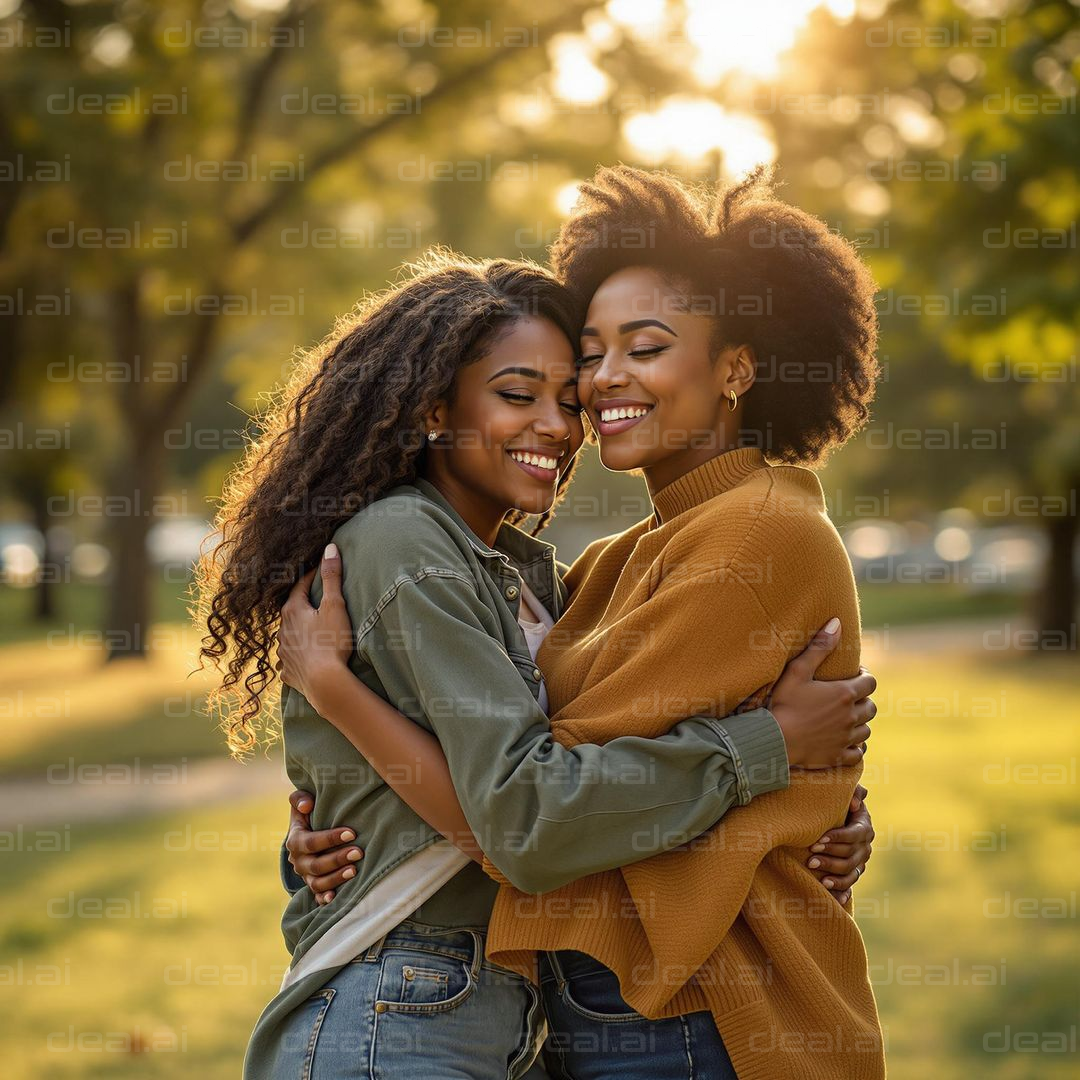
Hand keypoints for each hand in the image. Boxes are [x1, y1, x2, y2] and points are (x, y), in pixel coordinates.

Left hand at [277, 543, 354, 714]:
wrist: (324, 682)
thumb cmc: (331, 641)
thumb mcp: (335, 605)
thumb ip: (331, 577)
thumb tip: (329, 548)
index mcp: (293, 611)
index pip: (300, 587)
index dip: (311, 577)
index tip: (319, 570)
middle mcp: (282, 630)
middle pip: (291, 611)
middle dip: (302, 605)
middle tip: (315, 600)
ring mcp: (283, 652)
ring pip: (287, 636)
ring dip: (296, 631)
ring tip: (309, 630)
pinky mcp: (287, 671)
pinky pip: (289, 660)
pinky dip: (295, 656)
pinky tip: (300, 658)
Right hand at [285, 789, 363, 904]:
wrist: (307, 834)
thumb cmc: (310, 815)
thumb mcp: (301, 804)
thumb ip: (300, 799)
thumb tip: (307, 805)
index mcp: (295, 841)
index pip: (311, 842)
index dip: (330, 839)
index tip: (351, 833)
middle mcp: (298, 861)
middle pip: (316, 865)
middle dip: (337, 859)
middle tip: (359, 852)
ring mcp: (306, 876)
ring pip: (318, 883)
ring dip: (336, 878)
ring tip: (355, 871)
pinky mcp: (314, 886)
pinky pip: (317, 896)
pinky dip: (325, 899)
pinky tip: (336, 898)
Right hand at [768, 618, 876, 768]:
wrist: (774, 740)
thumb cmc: (783, 703)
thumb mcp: (798, 670)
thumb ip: (820, 647)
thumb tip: (837, 623)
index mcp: (844, 694)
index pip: (870, 683)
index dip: (865, 677)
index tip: (854, 676)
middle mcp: (851, 717)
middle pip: (871, 707)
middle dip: (863, 700)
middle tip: (848, 697)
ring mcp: (846, 738)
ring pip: (866, 730)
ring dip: (860, 723)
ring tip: (846, 718)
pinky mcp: (838, 756)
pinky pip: (858, 752)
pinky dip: (856, 747)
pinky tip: (845, 741)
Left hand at [807, 784, 873, 905]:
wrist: (829, 817)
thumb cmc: (833, 803)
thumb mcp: (841, 794)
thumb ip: (852, 792)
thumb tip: (856, 802)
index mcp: (863, 826)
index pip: (854, 835)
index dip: (837, 838)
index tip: (818, 840)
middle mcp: (865, 847)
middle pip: (851, 856)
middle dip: (830, 858)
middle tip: (810, 858)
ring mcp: (860, 863)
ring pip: (851, 873)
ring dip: (835, 877)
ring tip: (820, 879)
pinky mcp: (852, 874)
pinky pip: (850, 887)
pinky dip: (843, 894)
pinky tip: (835, 900)